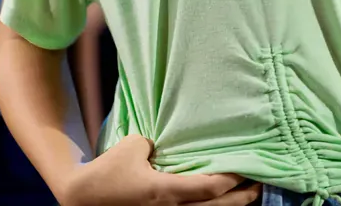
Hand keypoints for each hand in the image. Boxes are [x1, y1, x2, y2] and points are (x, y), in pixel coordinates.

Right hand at [61, 134, 260, 205]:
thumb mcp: (134, 145)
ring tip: (246, 196)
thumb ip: (158, 142)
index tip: (246, 169)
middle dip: (240, 199)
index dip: (230, 181)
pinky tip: (217, 202)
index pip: (208, 189)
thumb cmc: (108, 170)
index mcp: (164, 192)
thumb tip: (169, 141)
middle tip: (259, 186)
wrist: (82, 198)